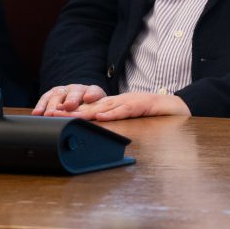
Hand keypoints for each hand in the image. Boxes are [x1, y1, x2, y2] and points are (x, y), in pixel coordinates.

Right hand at [32, 84, 106, 115]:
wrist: (80, 98)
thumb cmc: (90, 106)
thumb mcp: (98, 108)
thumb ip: (99, 112)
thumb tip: (99, 120)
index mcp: (92, 91)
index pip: (93, 92)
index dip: (91, 95)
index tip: (88, 99)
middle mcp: (77, 89)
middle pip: (73, 93)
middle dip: (70, 100)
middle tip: (67, 107)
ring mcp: (63, 90)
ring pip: (58, 96)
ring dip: (53, 105)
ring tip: (50, 114)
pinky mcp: (51, 94)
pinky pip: (45, 99)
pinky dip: (40, 106)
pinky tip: (36, 113)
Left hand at [58, 92, 190, 121]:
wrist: (178, 106)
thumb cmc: (154, 114)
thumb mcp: (129, 117)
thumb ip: (115, 119)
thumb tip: (97, 127)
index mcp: (116, 104)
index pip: (90, 107)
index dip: (72, 110)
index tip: (53, 114)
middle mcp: (120, 101)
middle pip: (92, 105)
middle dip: (72, 110)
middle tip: (52, 114)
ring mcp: (131, 102)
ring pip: (106, 106)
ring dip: (86, 111)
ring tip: (69, 115)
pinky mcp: (142, 106)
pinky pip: (126, 110)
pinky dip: (113, 113)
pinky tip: (101, 117)